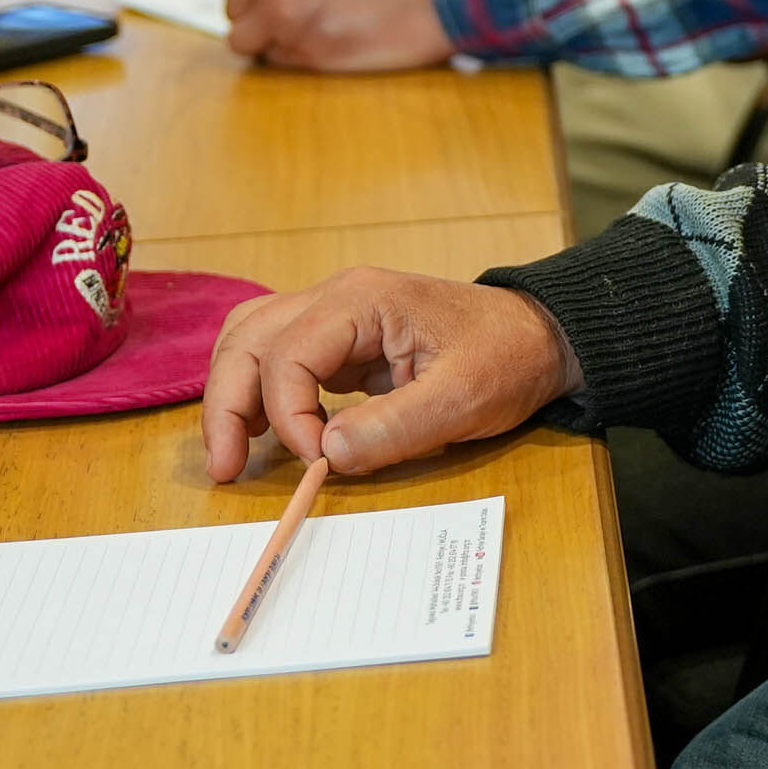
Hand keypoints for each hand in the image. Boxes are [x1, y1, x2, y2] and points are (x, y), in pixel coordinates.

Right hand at [202, 267, 584, 480]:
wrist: (541, 338)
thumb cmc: (507, 359)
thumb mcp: (463, 399)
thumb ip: (396, 427)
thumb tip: (327, 454)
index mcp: (362, 301)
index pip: (288, 355)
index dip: (289, 415)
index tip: (318, 463)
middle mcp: (337, 298)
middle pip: (248, 340)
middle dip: (228, 405)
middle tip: (226, 469)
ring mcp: (336, 316)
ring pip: (251, 342)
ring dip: (233, 395)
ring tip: (233, 453)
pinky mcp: (342, 341)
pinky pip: (279, 358)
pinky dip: (260, 393)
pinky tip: (263, 433)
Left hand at [210, 0, 456, 71]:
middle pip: (231, 8)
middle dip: (259, 18)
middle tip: (304, 18)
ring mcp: (281, 7)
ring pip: (242, 39)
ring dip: (272, 40)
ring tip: (318, 29)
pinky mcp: (298, 42)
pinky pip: (271, 59)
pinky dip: (292, 58)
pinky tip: (329, 42)